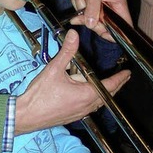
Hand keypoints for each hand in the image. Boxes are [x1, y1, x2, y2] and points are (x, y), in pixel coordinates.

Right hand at [14, 29, 129, 134]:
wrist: (26, 116)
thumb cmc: (39, 96)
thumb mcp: (54, 69)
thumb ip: (66, 52)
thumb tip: (74, 35)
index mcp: (85, 95)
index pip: (109, 86)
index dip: (120, 78)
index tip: (127, 73)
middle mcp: (86, 106)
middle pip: (107, 96)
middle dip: (115, 86)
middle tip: (122, 78)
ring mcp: (79, 113)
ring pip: (97, 102)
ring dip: (103, 93)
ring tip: (107, 85)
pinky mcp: (72, 116)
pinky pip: (88, 107)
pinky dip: (93, 99)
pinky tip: (86, 94)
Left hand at [70, 0, 131, 39]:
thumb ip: (93, 7)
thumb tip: (91, 24)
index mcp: (119, 6)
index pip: (123, 27)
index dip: (115, 34)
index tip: (99, 30)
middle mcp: (111, 9)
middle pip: (100, 25)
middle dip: (87, 15)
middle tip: (82, 1)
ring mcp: (100, 8)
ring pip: (88, 18)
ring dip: (79, 3)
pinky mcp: (91, 5)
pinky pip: (82, 10)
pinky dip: (76, 0)